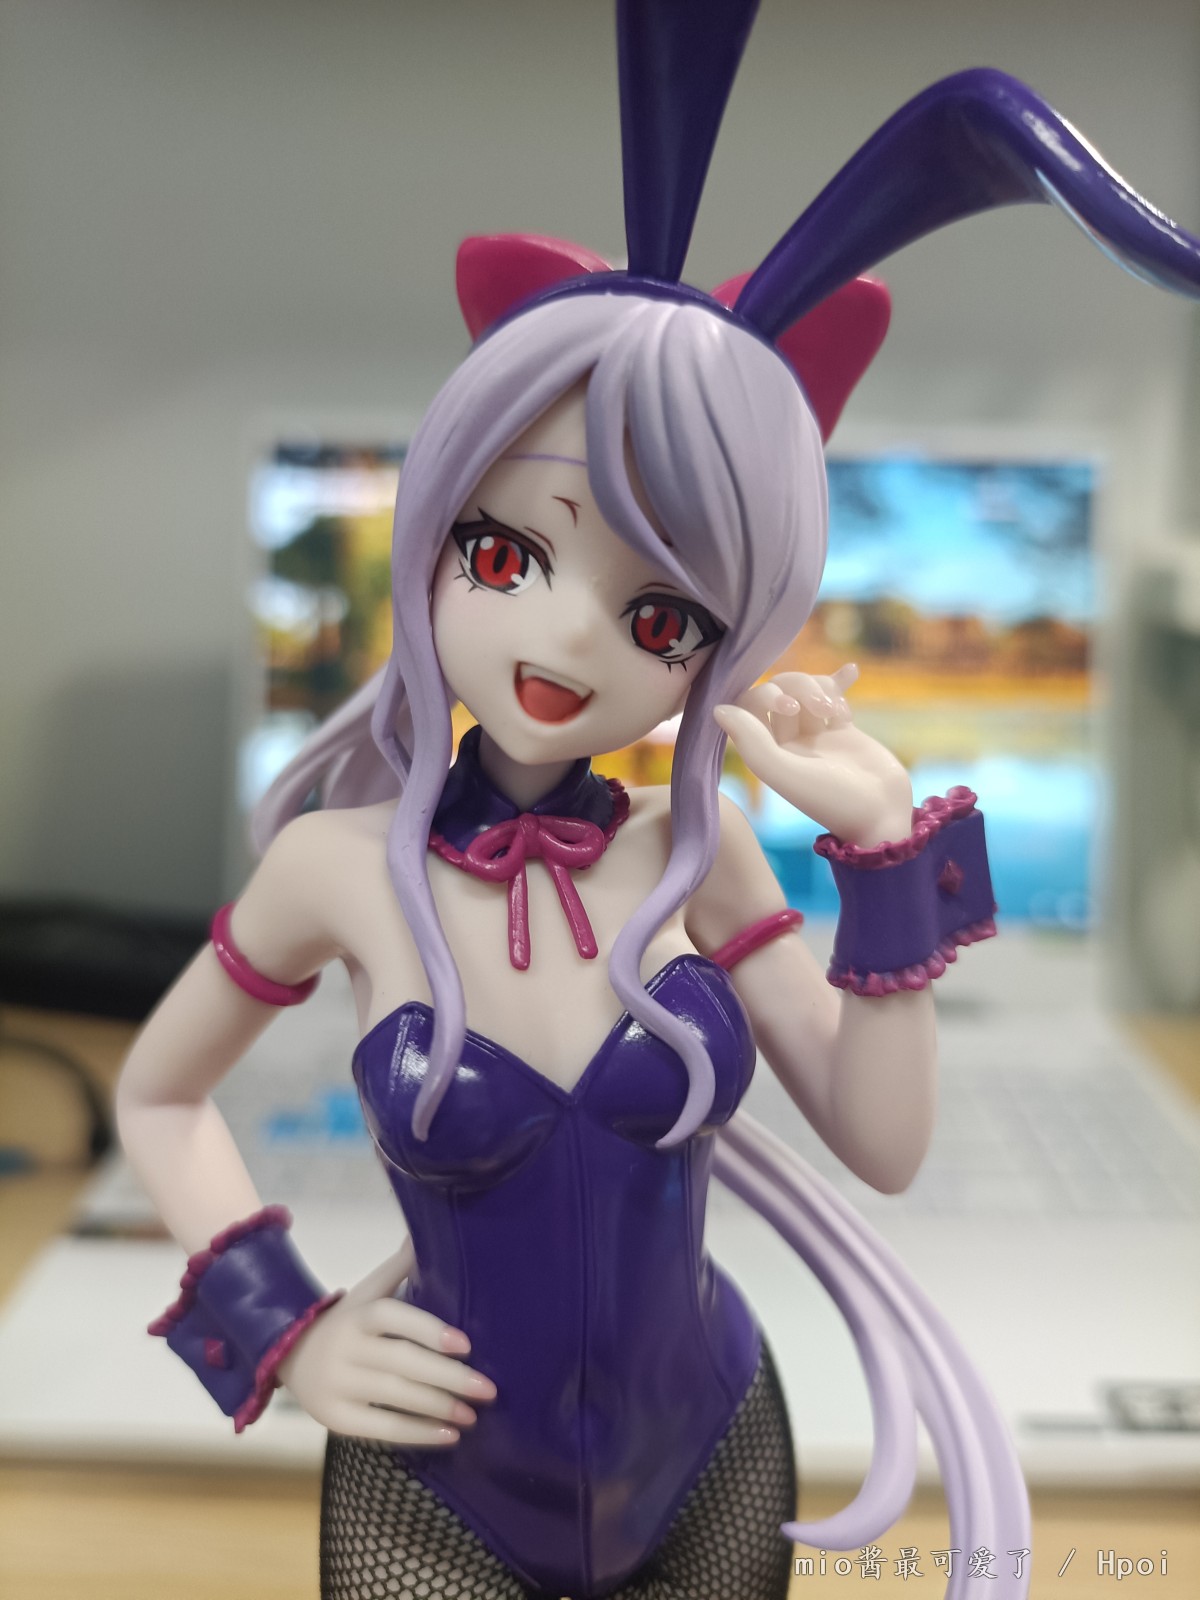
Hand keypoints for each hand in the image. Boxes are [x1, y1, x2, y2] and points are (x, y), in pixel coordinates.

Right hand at [276, 1249, 495, 1445]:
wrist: (287, 1355)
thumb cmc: (344, 1322)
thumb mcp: (367, 1291)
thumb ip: (397, 1268)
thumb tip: (423, 1232)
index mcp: (358, 1313)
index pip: (394, 1317)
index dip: (429, 1330)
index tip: (467, 1345)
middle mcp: (346, 1347)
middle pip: (401, 1362)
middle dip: (448, 1377)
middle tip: (488, 1390)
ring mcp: (338, 1385)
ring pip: (394, 1397)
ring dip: (438, 1408)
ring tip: (473, 1416)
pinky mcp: (335, 1418)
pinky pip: (380, 1428)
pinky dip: (416, 1434)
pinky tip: (449, 1437)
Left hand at [713, 665, 912, 847]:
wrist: (881, 814)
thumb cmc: (832, 800)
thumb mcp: (786, 773)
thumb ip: (752, 742)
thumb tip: (717, 709)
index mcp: (765, 752)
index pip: (751, 704)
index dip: (767, 694)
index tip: (791, 707)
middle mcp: (785, 741)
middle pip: (780, 690)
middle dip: (801, 688)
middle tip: (823, 709)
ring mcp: (814, 733)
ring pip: (807, 689)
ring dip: (823, 689)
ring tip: (839, 712)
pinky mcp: (841, 728)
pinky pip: (833, 696)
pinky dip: (840, 683)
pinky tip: (851, 671)